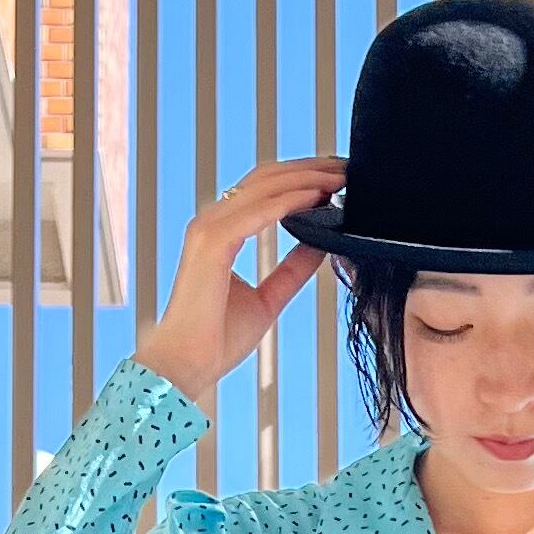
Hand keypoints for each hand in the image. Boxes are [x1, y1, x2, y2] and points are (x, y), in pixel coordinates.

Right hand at [135, 156, 342, 401]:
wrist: (189, 364)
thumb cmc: (216, 339)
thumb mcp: (268, 299)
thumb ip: (292, 270)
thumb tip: (319, 244)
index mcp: (220, 233)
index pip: (263, 191)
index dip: (300, 179)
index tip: (334, 180)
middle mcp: (212, 223)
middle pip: (266, 179)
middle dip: (308, 170)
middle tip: (344, 169)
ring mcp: (209, 228)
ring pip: (265, 187)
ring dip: (306, 179)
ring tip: (339, 178)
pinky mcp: (213, 240)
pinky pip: (261, 210)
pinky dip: (292, 200)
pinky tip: (318, 197)